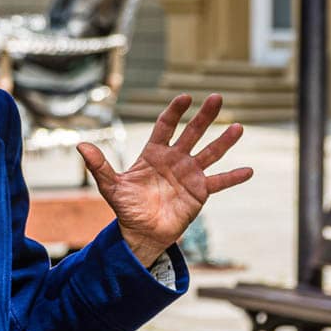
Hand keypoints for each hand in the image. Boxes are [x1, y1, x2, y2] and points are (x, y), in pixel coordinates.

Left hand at [77, 94, 252, 266]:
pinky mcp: (199, 192)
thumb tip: (81, 145)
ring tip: (238, 127)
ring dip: (224, 140)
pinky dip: (233, 177)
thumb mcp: (111, 186)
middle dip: (204, 116)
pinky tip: (249, 170)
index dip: (175, 112)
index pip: (166, 126)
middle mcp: (175, 159)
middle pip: (192, 133)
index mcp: (154, 153)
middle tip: (217, 98)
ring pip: (209, 153)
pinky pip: (219, 182)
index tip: (185, 97)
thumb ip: (99, 165)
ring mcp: (189, 174)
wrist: (141, 233)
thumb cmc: (126, 208)